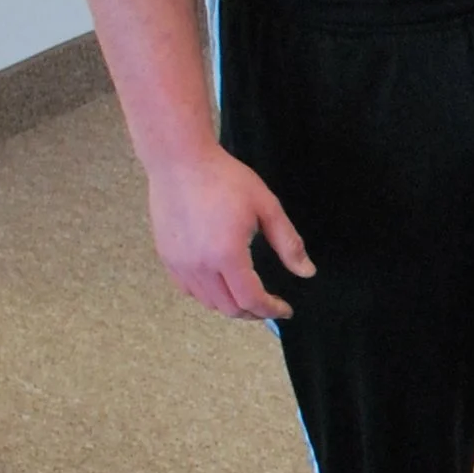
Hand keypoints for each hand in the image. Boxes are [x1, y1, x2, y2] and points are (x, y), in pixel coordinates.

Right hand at [145, 146, 314, 320]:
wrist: (179, 160)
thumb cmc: (224, 178)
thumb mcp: (266, 206)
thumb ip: (288, 243)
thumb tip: (306, 272)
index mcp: (227, 254)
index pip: (251, 299)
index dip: (271, 310)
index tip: (285, 309)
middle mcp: (200, 265)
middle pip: (229, 308)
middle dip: (253, 312)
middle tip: (269, 304)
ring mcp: (179, 263)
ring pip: (208, 302)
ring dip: (231, 305)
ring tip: (247, 295)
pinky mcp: (166, 257)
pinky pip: (188, 290)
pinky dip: (207, 295)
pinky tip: (219, 284)